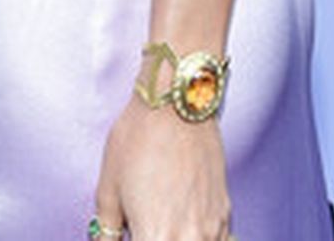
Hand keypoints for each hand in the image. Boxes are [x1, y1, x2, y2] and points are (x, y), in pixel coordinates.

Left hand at [93, 96, 230, 240]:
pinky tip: (180, 225)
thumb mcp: (108, 186)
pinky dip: (196, 238)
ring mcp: (212, 230)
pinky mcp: (225, 216)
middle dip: (151, 239)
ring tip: (158, 226)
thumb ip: (108, 227)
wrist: (176, 106)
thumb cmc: (137, 140)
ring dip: (173, 240)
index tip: (127, 232)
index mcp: (155, 237)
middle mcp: (189, 240)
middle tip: (138, 227)